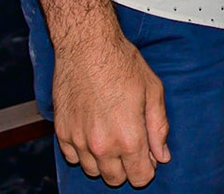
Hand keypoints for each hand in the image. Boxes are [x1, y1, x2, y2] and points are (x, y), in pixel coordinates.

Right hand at [52, 30, 169, 186]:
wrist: (87, 45)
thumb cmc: (122, 63)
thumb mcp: (153, 91)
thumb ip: (159, 128)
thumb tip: (162, 156)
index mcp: (129, 138)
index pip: (140, 178)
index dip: (147, 168)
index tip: (146, 156)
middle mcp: (102, 145)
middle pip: (115, 179)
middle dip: (126, 167)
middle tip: (129, 142)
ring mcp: (79, 140)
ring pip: (93, 170)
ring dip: (103, 160)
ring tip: (110, 133)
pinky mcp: (62, 132)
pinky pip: (72, 157)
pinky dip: (82, 150)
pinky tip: (92, 130)